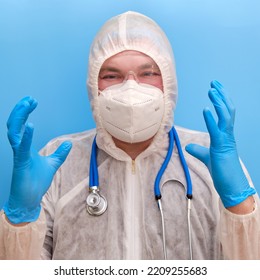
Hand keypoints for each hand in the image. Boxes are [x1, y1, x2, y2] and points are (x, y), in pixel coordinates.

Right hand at [3, 97, 71, 223]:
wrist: (29, 199)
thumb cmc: (36, 182)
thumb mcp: (53, 164)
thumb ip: (60, 153)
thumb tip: (69, 143)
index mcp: (25, 147)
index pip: (22, 125)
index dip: (25, 112)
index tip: (32, 101)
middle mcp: (19, 148)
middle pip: (15, 124)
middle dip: (21, 110)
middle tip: (29, 99)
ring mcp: (18, 155)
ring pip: (14, 132)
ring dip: (19, 117)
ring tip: (27, 104)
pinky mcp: (20, 164)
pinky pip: (21, 147)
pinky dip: (26, 136)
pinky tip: (30, 125)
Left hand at [185, 80, 254, 206]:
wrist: (232, 187)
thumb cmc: (223, 172)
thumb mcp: (208, 158)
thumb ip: (199, 151)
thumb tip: (189, 147)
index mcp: (225, 135)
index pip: (225, 113)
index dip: (221, 99)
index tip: (215, 88)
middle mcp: (228, 134)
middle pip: (227, 110)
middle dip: (221, 95)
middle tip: (214, 82)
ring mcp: (226, 140)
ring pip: (225, 116)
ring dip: (218, 102)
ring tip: (212, 89)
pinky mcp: (221, 148)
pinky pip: (217, 130)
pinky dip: (211, 119)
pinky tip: (206, 109)